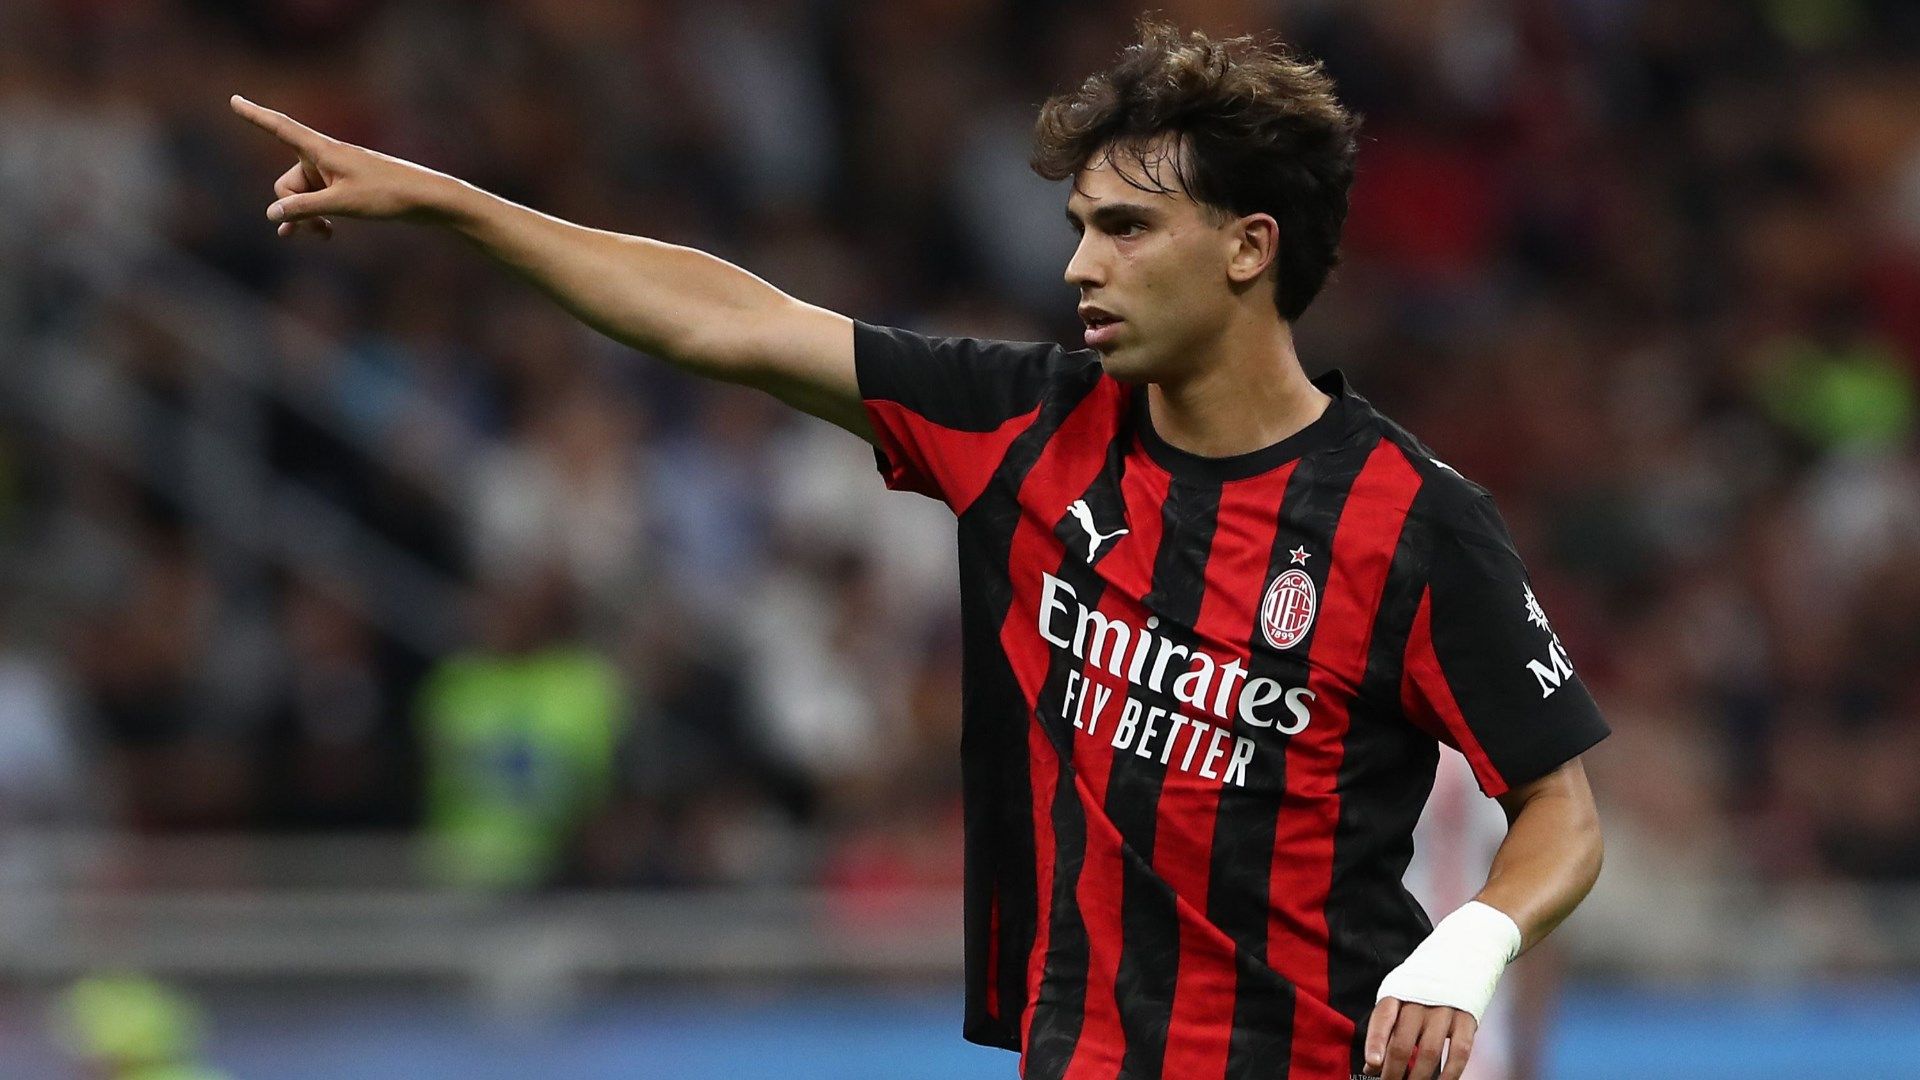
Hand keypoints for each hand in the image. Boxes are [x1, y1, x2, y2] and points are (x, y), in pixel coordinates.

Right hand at [229, 95, 457, 238]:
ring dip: (307, 218)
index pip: (280, 129)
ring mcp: (335, 173)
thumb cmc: (387, 195)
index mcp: (323, 150)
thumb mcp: (342, 204)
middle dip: (293, 209)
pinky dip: (317, 217)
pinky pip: (319, 201)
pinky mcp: (346, 187)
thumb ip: (304, 208)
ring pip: (303, 197)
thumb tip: (272, 214)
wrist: (427, 199)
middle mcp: (325, 158)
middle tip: (312, 232)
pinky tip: (323, 235)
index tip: (234, 100)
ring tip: (322, 237)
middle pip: (288, 183)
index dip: (255, 116)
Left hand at [1362, 997, 1475, 1079]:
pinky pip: (1459, 1052)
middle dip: (1394, 1071)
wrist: (1459, 959)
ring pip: (1429, 1051)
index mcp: (1397, 993)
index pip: (1382, 1018)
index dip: (1376, 1042)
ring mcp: (1445, 1010)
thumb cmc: (1423, 986)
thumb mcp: (1399, 997)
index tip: (1372, 1063)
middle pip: (1403, 1042)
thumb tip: (1372, 1065)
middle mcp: (1420, 1001)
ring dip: (1419, 1076)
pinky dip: (1450, 1073)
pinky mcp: (1467, 1019)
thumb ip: (1385, 1029)